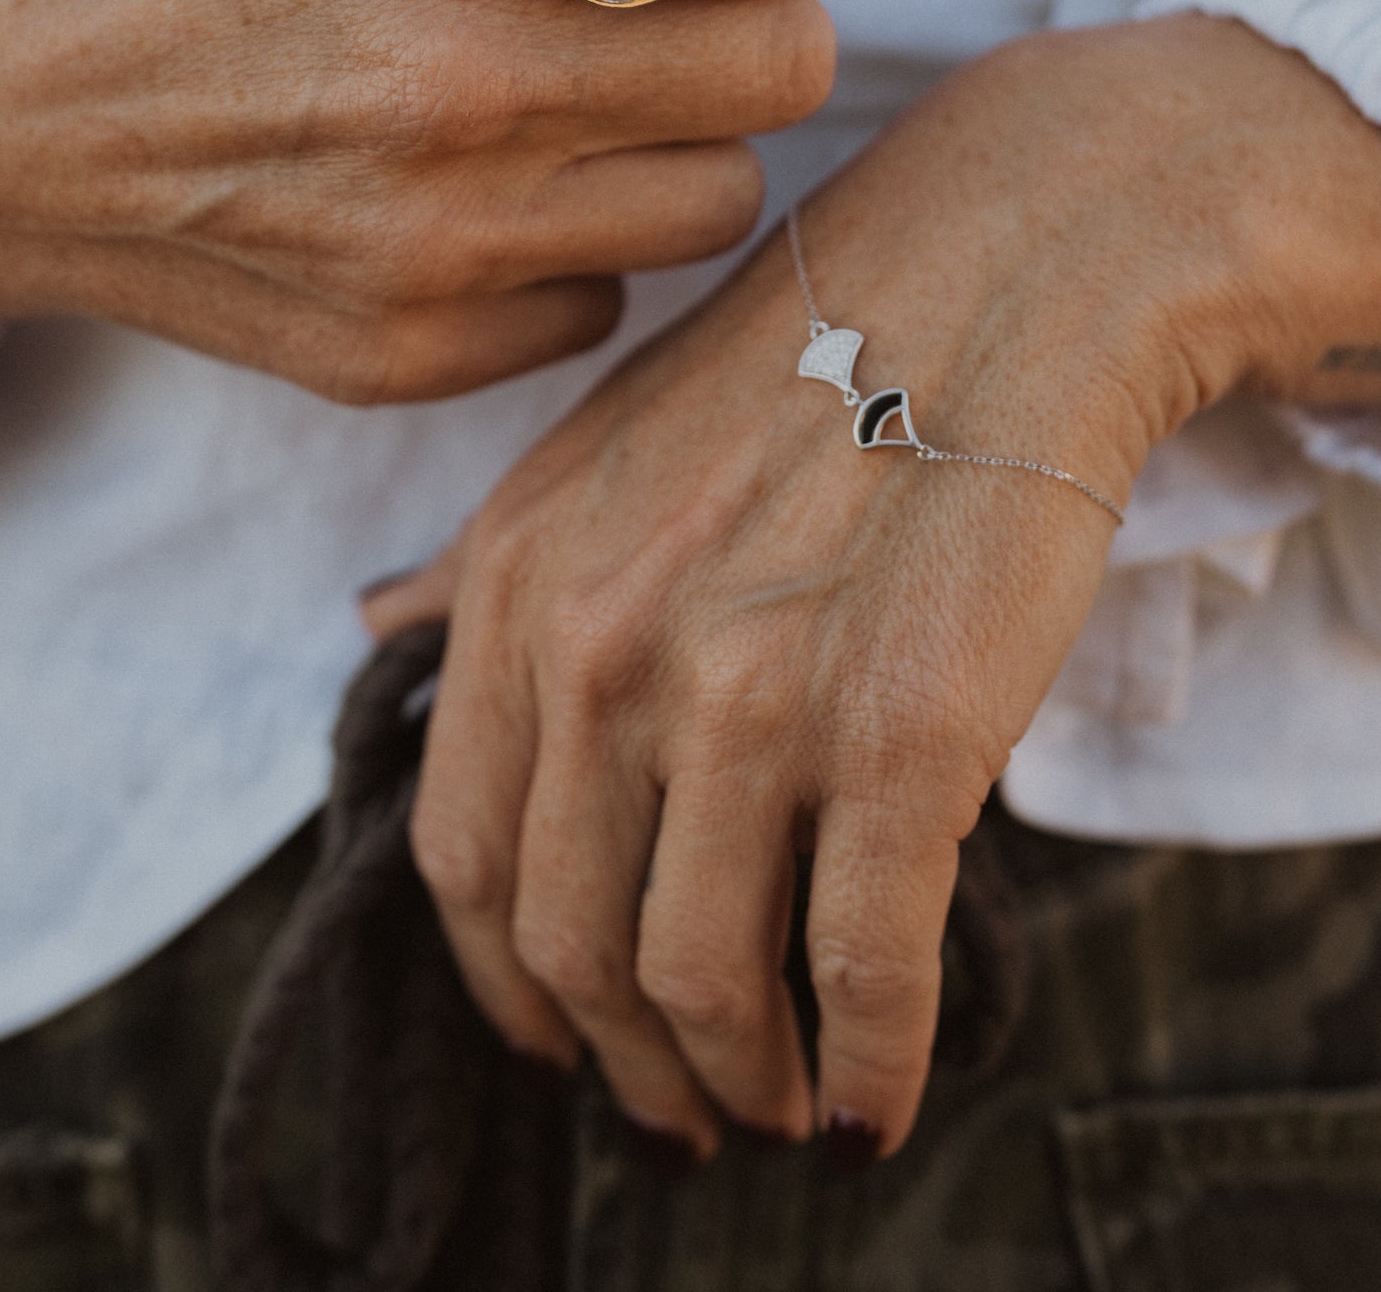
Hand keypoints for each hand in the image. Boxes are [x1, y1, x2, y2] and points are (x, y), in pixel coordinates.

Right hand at [0, 0, 854, 415]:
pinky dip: (572, 245)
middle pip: (792, 65)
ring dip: (674, 139)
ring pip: (725, 198)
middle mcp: (459, 74)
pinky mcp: (411, 350)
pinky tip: (466, 190)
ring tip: (552, 95)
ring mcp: (438, 234)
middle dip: (753, 16)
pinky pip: (609, 299)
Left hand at [371, 14, 1380, 1157]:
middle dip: (625, 1060)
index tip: (566, 1041)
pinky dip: (868, 1066)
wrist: (1006, 272)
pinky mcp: (903, 734)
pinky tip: (879, 1095)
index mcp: (518, 579)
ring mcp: (749, 692)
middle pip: (570, 941)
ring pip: (700, 980)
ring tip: (780, 1098)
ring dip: (740, 1078)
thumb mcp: (599, 445)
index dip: (510, 988)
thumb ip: (489, 563)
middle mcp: (605, 643)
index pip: (465, 857)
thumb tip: (375, 626)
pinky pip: (862, 969)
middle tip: (684, 1107)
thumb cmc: (808, 363)